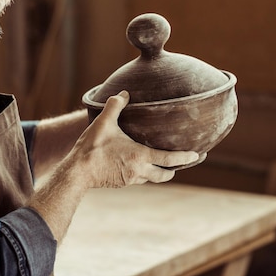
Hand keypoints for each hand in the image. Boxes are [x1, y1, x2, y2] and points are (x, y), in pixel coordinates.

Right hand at [69, 91, 199, 187]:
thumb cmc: (92, 147)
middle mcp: (139, 170)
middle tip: (186, 161)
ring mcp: (130, 179)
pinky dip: (144, 173)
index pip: (170, 158)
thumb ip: (114, 106)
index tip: (198, 154)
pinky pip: (138, 179)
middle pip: (165, 174)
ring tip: (165, 165)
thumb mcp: (103, 123)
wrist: (78, 172)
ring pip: (152, 178)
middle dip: (176, 168)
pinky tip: (139, 166)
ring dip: (160, 172)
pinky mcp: (121, 183)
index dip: (186, 157)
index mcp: (140, 156)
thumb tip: (123, 93)